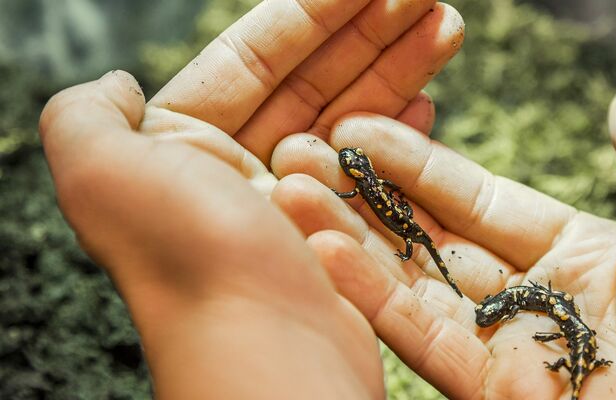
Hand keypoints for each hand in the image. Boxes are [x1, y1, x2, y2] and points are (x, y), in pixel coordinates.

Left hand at [39, 0, 463, 397]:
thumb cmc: (191, 262)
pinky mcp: (344, 241)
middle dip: (370, 33)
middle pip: (315, 82)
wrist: (264, 361)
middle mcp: (237, 176)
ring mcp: (296, 210)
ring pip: (353, 120)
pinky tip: (431, 99)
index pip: (255, 60)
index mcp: (182, 149)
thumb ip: (87, 114)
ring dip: (399, 69)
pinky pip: (377, 173)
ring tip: (447, 26)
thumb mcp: (104, 172)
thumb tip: (117, 81)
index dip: (314, 15)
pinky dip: (404, 133)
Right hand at [270, 84, 615, 398]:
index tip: (360, 129)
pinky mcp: (497, 395)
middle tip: (299, 153)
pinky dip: (370, 297)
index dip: (420, 165)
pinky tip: (321, 250)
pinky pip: (424, 340)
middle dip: (364, 198)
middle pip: (431, 241)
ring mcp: (512, 352)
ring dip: (348, 240)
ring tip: (285, 191)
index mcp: (584, 257)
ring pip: (412, 287)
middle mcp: (536, 303)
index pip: (480, 201)